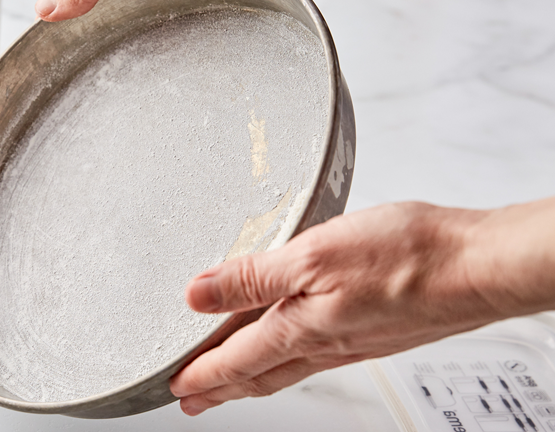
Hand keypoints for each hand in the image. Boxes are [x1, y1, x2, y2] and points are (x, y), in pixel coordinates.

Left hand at [169, 200, 554, 415]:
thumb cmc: (407, 257)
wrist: (478, 267)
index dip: (201, 374)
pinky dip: (289, 358)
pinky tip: (295, 347)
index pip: (236, 359)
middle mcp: (326, 343)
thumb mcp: (313, 254)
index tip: (175, 387)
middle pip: (259, 373)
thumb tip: (198, 294)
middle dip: (221, 388)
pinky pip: (317, 354)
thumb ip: (253, 276)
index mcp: (302, 327)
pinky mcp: (376, 330)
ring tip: (233, 380)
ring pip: (287, 366)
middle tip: (194, 400)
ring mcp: (353, 341)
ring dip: (252, 376)